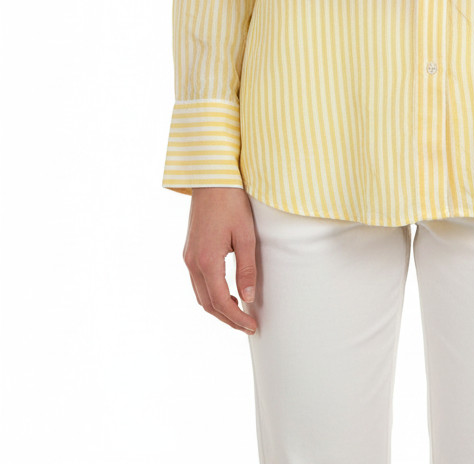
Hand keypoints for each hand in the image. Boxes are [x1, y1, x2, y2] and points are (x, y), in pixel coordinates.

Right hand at [183, 187, 257, 333]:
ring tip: (239, 313)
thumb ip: (246, 269)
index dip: (236, 318)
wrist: (211, 179)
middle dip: (227, 318)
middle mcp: (192, 262)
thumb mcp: (245, 236)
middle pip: (207, 303)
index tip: (252, 326)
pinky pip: (198, 282)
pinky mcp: (190, 251)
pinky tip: (226, 294)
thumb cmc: (231, 203)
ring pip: (200, 294)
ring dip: (218, 308)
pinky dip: (211, 294)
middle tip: (248, 326)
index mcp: (206, 260)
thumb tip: (248, 297)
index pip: (220, 301)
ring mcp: (188, 257)